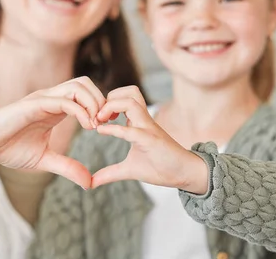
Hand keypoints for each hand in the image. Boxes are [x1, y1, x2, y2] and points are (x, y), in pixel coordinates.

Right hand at [0, 76, 104, 188]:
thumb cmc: (8, 148)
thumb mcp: (45, 160)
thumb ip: (67, 167)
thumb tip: (89, 182)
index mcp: (55, 107)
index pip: (86, 94)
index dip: (101, 106)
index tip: (109, 126)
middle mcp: (51, 98)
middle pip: (86, 83)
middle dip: (102, 100)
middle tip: (107, 123)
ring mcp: (43, 98)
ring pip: (78, 86)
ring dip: (94, 102)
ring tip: (97, 125)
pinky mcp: (34, 104)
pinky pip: (64, 100)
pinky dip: (80, 110)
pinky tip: (87, 126)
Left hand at [92, 86, 208, 193]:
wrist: (184, 174)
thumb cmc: (160, 168)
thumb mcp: (129, 170)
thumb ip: (110, 173)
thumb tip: (91, 182)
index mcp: (139, 122)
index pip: (124, 98)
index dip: (106, 103)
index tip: (93, 118)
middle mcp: (144, 120)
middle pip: (129, 92)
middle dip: (109, 97)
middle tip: (98, 114)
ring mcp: (148, 128)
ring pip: (131, 101)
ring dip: (111, 106)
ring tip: (100, 120)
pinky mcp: (151, 140)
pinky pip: (131, 129)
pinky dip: (114, 129)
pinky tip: (101, 132)